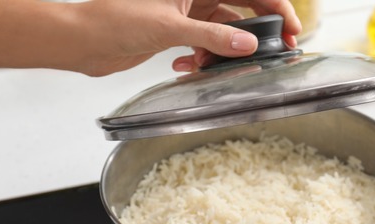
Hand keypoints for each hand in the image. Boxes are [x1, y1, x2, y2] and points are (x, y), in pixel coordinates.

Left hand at [0, 0, 301, 75]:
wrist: (81, 41)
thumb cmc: (112, 19)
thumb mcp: (168, 26)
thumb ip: (212, 35)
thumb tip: (247, 43)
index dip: (275, 6)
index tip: (292, 28)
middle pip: (241, 8)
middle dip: (256, 32)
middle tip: (275, 52)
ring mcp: (186, 13)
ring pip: (223, 30)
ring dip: (223, 51)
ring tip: (216, 64)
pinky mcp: (176, 32)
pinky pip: (205, 45)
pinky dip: (201, 58)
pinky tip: (186, 66)